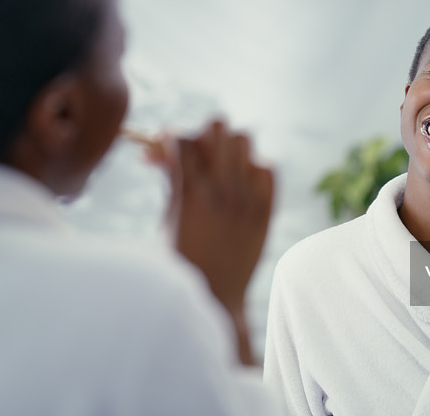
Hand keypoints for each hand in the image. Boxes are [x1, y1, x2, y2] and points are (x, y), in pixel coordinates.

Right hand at [157, 120, 273, 312]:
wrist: (216, 301)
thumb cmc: (181, 263)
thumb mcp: (167, 220)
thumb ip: (171, 181)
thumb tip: (162, 152)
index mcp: (192, 194)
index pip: (181, 138)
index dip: (168, 136)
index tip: (162, 145)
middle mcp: (224, 190)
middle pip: (217, 127)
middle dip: (199, 135)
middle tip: (191, 156)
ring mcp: (250, 198)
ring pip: (245, 140)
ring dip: (227, 148)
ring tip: (216, 168)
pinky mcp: (267, 209)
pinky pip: (267, 167)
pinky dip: (252, 168)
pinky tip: (238, 184)